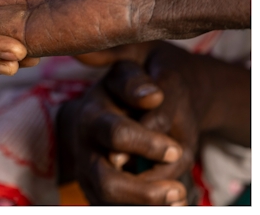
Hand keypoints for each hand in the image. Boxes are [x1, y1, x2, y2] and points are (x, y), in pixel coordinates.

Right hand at [56, 45, 208, 204]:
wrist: (115, 103)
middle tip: (178, 187)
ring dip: (145, 202)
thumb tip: (153, 97)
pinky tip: (171, 202)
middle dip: (144, 190)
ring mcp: (88, 168)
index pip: (117, 134)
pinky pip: (112, 205)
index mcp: (92, 114)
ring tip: (178, 195)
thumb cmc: (133, 83)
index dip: (147, 144)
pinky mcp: (95, 186)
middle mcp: (85, 146)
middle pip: (107, 180)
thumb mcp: (133, 63)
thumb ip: (137, 80)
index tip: (175, 150)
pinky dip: (142, 206)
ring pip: (108, 198)